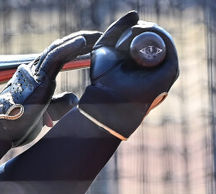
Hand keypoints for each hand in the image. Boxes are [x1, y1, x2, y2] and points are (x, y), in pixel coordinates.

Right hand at [0, 29, 99, 165]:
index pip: (57, 58)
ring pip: (58, 48)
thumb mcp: (44, 114)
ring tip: (97, 36)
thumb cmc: (15, 127)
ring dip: (79, 40)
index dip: (74, 50)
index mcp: (35, 79)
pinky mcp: (37, 77)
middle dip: (80, 41)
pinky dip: (70, 47)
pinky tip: (84, 41)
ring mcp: (34, 72)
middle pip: (60, 49)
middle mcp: (34, 71)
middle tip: (98, 37)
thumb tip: (75, 98)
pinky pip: (56, 56)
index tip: (92, 48)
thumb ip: (59, 105)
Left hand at [78, 11, 178, 139]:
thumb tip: (136, 14)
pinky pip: (168, 47)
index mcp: (144, 62)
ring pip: (163, 41)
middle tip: (132, 30)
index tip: (130, 28)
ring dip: (150, 32)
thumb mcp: (105, 48)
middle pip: (157, 39)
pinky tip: (142, 35)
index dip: (141, 30)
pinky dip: (158, 36)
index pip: (150, 38)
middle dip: (146, 30)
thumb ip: (116, 30)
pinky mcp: (171, 72)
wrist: (105, 99)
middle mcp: (157, 66)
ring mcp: (165, 70)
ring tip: (133, 33)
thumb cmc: (103, 79)